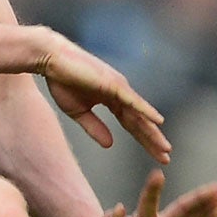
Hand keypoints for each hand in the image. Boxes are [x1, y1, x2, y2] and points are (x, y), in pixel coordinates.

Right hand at [38, 35, 170, 162]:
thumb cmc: (62, 81)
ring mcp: (118, 86)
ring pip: (139, 114)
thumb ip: (94, 128)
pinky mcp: (113, 83)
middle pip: (140, 121)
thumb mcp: (78, 112)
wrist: (51, 59)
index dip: (144, 140)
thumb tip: (110, 145)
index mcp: (112, 100)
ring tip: (165, 148)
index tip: (156, 156)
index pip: (132, 124)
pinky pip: (132, 100)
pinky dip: (146, 110)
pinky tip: (158, 121)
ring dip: (153, 132)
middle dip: (153, 141)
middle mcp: (120, 93)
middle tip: (166, 158)